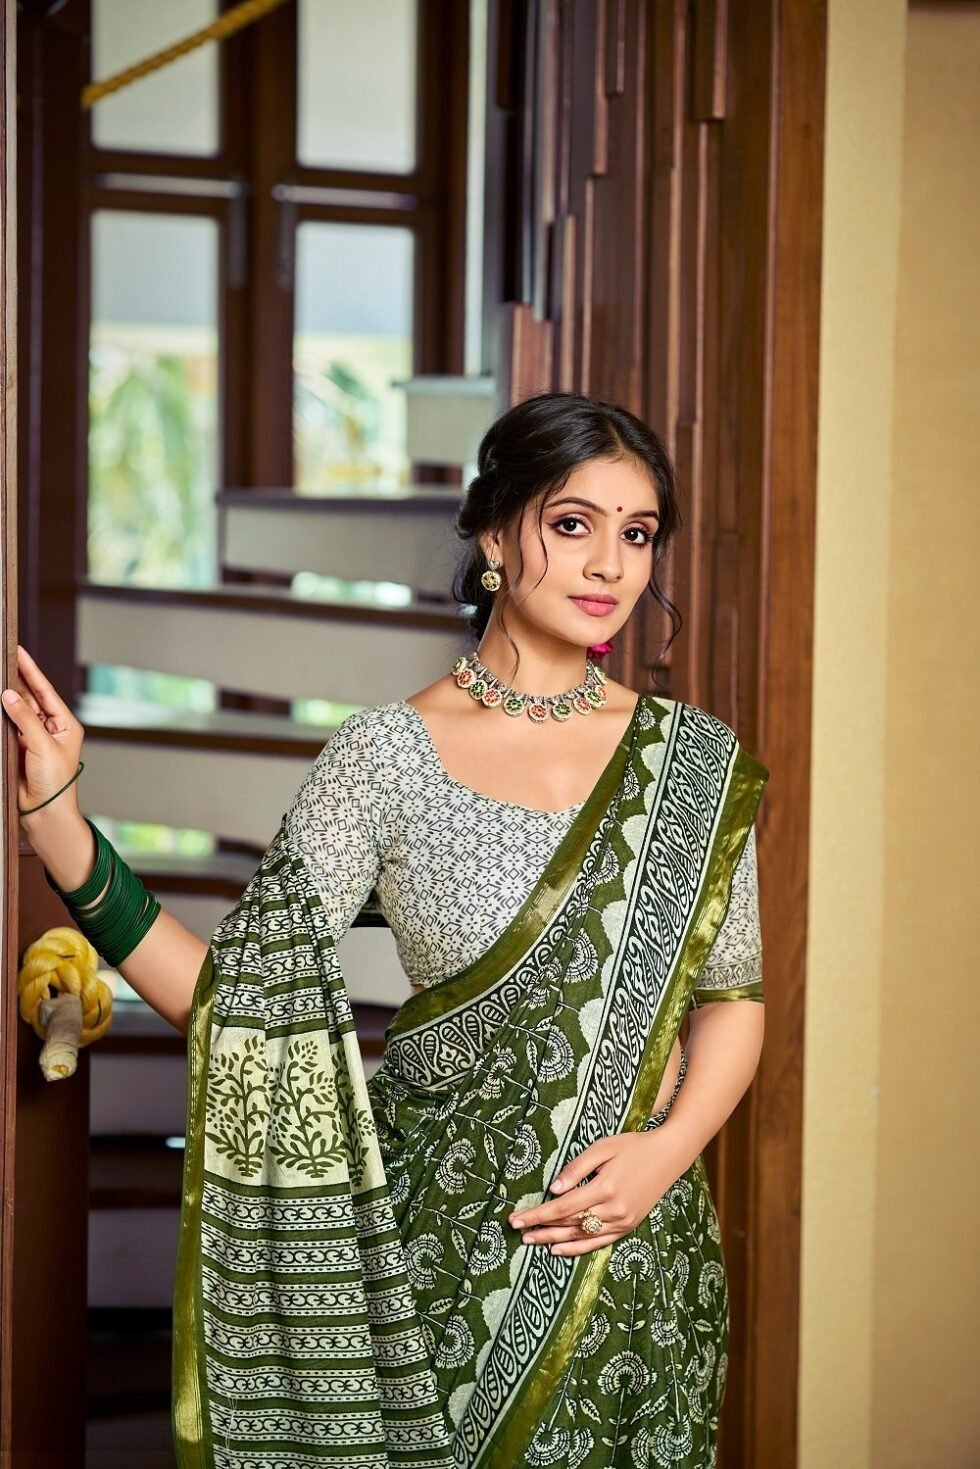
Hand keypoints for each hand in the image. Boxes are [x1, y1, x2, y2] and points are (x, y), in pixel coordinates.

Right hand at [2, 645, 84, 822]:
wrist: (44, 811)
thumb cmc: (57, 783)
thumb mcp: (43, 746)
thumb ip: (25, 718)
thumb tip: (9, 696)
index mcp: (65, 724)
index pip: (45, 691)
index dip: (31, 671)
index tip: (19, 653)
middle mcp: (51, 728)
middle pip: (30, 697)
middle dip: (16, 680)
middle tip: (2, 661)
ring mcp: (33, 737)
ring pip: (17, 710)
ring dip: (7, 697)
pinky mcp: (19, 747)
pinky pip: (8, 725)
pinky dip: (1, 715)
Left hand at [508, 1129, 682, 1256]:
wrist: (668, 1156)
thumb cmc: (633, 1146)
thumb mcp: (602, 1148)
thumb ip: (576, 1168)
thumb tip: (554, 1190)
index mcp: (605, 1188)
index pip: (563, 1207)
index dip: (538, 1214)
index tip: (516, 1218)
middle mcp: (614, 1210)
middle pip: (569, 1223)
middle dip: (541, 1228)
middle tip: (518, 1231)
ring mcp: (623, 1221)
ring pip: (581, 1236)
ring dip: (554, 1240)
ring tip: (531, 1241)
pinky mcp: (628, 1226)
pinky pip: (598, 1242)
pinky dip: (577, 1248)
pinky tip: (559, 1249)